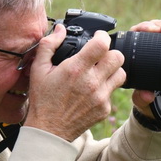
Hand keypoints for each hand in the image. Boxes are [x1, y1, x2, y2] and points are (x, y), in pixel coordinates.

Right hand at [24, 24, 125, 141]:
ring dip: (112, 70)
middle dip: (110, 53)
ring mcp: (100, 97)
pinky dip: (105, 88)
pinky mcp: (104, 109)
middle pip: (118, 57)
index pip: (102, 44)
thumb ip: (49, 45)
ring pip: (121, 74)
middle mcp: (92, 82)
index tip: (98, 37)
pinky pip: (113, 92)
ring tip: (100, 72)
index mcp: (76, 69)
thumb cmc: (42, 99)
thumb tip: (61, 29)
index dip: (102, 36)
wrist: (49, 130)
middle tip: (100, 56)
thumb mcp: (38, 69)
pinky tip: (92, 90)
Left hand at [128, 19, 160, 117]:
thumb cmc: (145, 101)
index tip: (147, 31)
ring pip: (156, 31)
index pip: (130, 40)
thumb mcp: (141, 101)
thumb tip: (147, 95)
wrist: (160, 107)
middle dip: (153, 26)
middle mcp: (141, 53)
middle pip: (143, 31)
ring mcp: (155, 52)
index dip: (138, 32)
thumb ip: (142, 99)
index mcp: (131, 61)